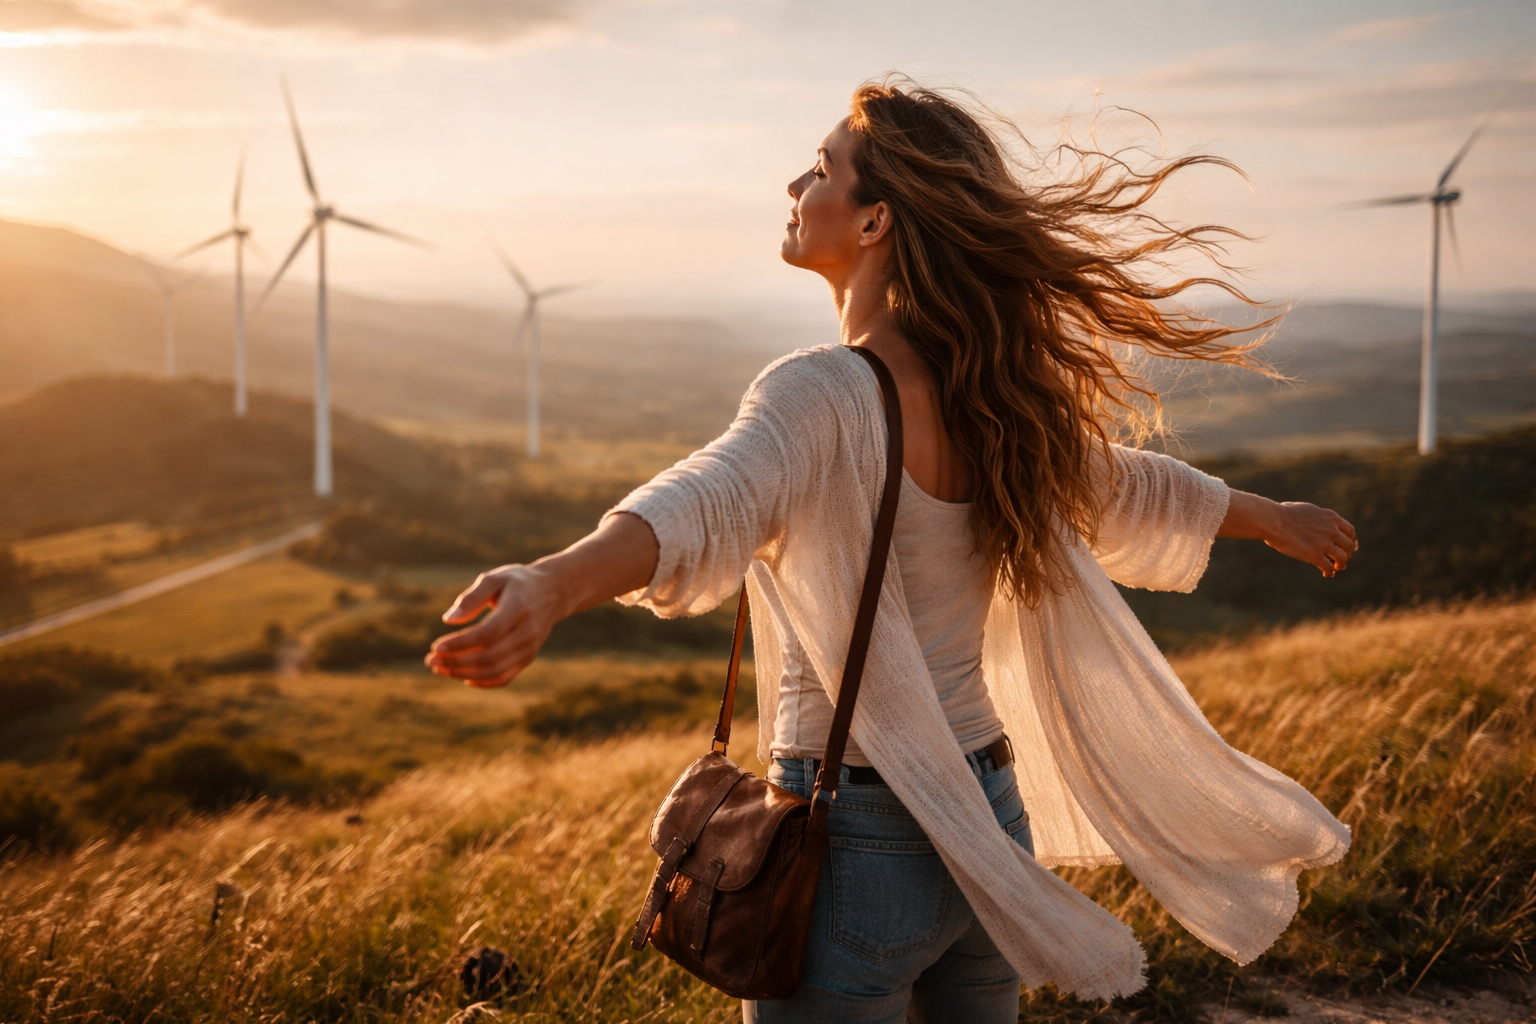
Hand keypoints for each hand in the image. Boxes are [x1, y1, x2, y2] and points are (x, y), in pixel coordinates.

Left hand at [424, 565, 560, 687]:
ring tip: (440, 669)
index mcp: (518, 609)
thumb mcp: (494, 579)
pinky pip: (504, 678)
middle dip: (456, 662)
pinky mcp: (528, 658)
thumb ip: (471, 598)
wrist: (552, 592)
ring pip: (494, 671)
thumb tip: (448, 620)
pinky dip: (482, 682)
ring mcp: (529, 648)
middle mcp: (527, 632)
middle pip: (489, 657)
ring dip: (464, 673)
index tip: (435, 646)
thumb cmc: (516, 582)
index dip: (460, 644)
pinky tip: (463, 677)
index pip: (487, 634)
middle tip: (430, 660)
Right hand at [1219, 489, 1357, 577]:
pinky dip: (1330, 572)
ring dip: (1341, 564)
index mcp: (1331, 517)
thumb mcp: (1306, 510)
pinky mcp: (1315, 556)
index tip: (1350, 546)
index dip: (1351, 540)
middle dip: (1347, 554)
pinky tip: (1326, 574)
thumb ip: (1316, 517)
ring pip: (1342, 558)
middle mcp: (1332, 530)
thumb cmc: (1282, 513)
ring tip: (1336, 568)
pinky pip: (1329, 567)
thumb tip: (1312, 520)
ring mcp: (1325, 543)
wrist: (1273, 521)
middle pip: (1349, 546)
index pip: (1350, 531)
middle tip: (1342, 559)